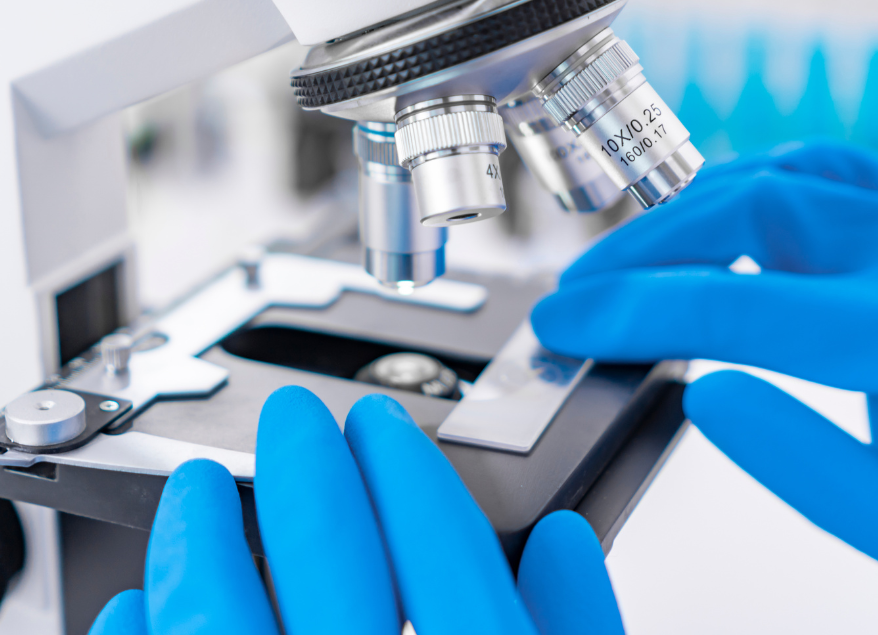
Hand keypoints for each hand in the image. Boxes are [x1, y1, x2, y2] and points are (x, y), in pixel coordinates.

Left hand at [89, 387, 624, 633]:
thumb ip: (587, 631)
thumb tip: (561, 542)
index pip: (444, 549)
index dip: (410, 468)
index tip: (386, 425)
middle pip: (336, 564)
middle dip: (311, 469)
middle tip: (294, 417)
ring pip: (230, 624)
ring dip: (206, 541)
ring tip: (197, 491)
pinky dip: (151, 633)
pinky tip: (137, 600)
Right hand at [531, 140, 877, 586]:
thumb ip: (807, 466)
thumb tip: (702, 394)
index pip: (741, 308)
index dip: (632, 313)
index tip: (565, 326)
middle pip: (747, 211)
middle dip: (638, 254)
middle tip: (576, 298)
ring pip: (766, 177)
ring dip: (675, 218)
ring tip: (619, 268)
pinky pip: (802, 168)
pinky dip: (731, 185)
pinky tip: (695, 218)